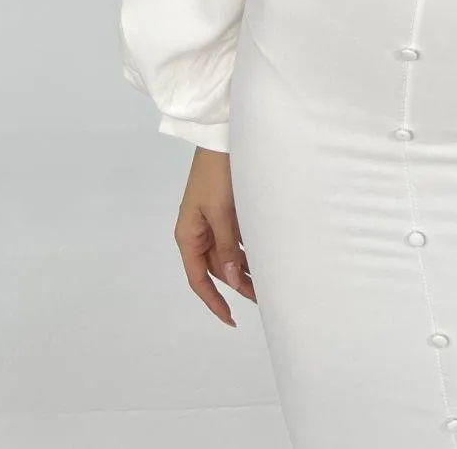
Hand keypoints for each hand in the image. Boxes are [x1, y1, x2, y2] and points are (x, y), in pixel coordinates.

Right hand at [172, 146, 256, 326]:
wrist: (220, 137)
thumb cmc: (216, 174)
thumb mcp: (221, 212)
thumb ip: (228, 246)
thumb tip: (234, 281)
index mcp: (188, 235)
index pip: (198, 279)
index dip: (213, 301)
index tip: (230, 319)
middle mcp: (197, 232)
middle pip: (216, 268)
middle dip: (237, 284)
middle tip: (263, 298)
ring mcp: (211, 221)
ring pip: (228, 254)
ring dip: (245, 267)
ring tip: (268, 281)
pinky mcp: (224, 210)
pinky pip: (234, 238)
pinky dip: (247, 249)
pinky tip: (263, 256)